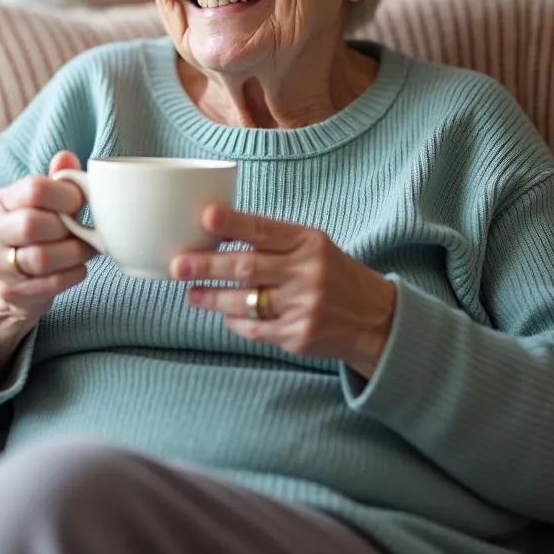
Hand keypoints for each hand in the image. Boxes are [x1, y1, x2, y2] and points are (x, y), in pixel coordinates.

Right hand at [0, 151, 95, 330]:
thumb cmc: (34, 233)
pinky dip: (73, 274)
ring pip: (40, 258)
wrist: (10, 284)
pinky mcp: (11, 292)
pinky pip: (50, 283)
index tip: (80, 202)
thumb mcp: (40, 204)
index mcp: (0, 201)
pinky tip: (80, 268)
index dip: (66, 194)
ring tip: (88, 249)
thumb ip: (56, 180)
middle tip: (85, 229)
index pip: (33, 189)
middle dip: (67, 227)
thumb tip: (66, 157)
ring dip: (75, 253)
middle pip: (31, 224)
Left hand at [171, 205, 395, 378]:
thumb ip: (273, 240)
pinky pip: (254, 329)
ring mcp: (303, 307)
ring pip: (244, 302)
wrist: (374, 318)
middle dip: (207, 266)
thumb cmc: (332, 273)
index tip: (206, 217)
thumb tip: (216, 230)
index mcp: (309, 242)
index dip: (233, 223)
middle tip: (179, 265)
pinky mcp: (298, 336)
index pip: (265, 229)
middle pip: (247, 267)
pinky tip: (223, 313)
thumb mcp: (313, 245)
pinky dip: (234, 321)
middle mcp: (307, 273)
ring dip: (212, 298)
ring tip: (191, 292)